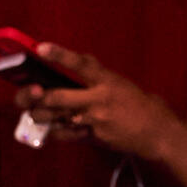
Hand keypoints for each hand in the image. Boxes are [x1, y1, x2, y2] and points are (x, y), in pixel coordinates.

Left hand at [23, 42, 181, 161]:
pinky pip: (62, 134)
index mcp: (106, 81)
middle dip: (36, 96)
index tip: (41, 48)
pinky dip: (52, 130)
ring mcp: (93, 120)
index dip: (59, 55)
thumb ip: (96, 71)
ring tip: (37, 111)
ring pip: (55, 117)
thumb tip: (78, 57)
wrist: (154, 132)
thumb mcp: (119, 81)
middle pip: (57, 97)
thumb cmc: (135, 103)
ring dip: (40, 114)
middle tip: (32, 92)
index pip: (80, 64)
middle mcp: (98, 100)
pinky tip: (50, 126)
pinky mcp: (90, 137)